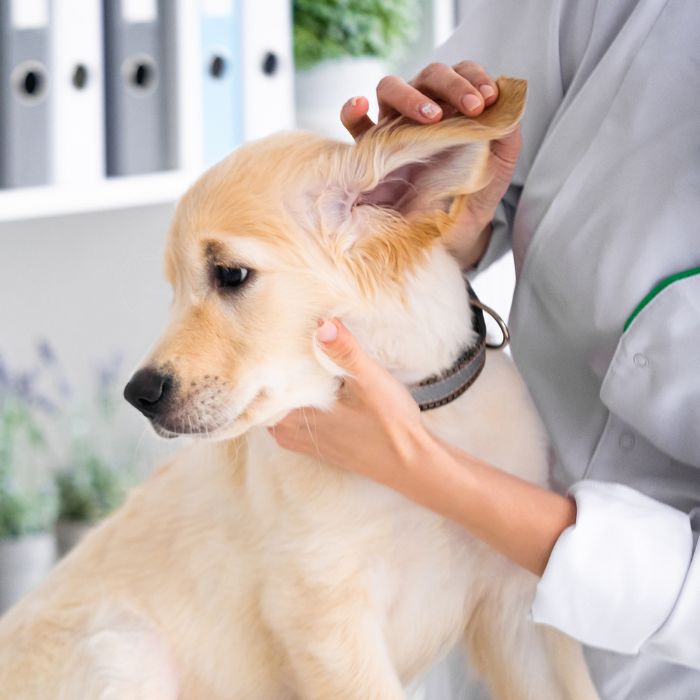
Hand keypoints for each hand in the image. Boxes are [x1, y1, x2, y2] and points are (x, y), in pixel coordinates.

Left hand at [268, 320, 433, 494]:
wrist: (411, 463)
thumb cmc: (390, 424)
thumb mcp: (369, 380)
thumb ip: (345, 351)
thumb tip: (321, 324)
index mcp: (303, 416)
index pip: (267, 394)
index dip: (267, 372)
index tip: (270, 351)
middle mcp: (300, 434)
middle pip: (267, 410)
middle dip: (270, 387)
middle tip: (275, 361)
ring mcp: (312, 446)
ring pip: (279, 423)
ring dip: (280, 404)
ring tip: (288, 380)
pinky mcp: (326, 451)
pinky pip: (294, 434)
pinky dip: (292, 418)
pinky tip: (308, 405)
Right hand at [341, 62, 521, 268]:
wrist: (448, 238)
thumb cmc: (470, 198)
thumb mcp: (496, 168)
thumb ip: (506, 134)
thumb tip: (506, 100)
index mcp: (453, 108)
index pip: (461, 74)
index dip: (474, 78)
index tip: (488, 98)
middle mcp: (420, 112)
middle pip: (429, 75)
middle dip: (453, 85)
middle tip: (472, 107)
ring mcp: (392, 127)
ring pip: (390, 88)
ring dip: (411, 95)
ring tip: (431, 117)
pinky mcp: (368, 151)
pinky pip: (353, 124)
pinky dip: (353, 110)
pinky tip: (360, 106)